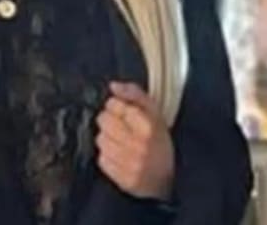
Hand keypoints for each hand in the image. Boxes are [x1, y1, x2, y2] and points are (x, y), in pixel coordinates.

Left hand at [94, 81, 174, 200]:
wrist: (166, 180)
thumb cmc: (160, 143)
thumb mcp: (156, 114)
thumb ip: (135, 94)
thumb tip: (114, 86)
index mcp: (148, 126)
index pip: (115, 104)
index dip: (116, 105)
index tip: (123, 111)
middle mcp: (138, 145)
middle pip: (103, 120)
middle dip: (110, 120)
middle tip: (122, 127)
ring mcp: (129, 163)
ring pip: (100, 139)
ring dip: (108, 138)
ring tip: (122, 142)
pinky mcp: (121, 178)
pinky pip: (101, 158)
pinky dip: (108, 156)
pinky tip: (120, 156)